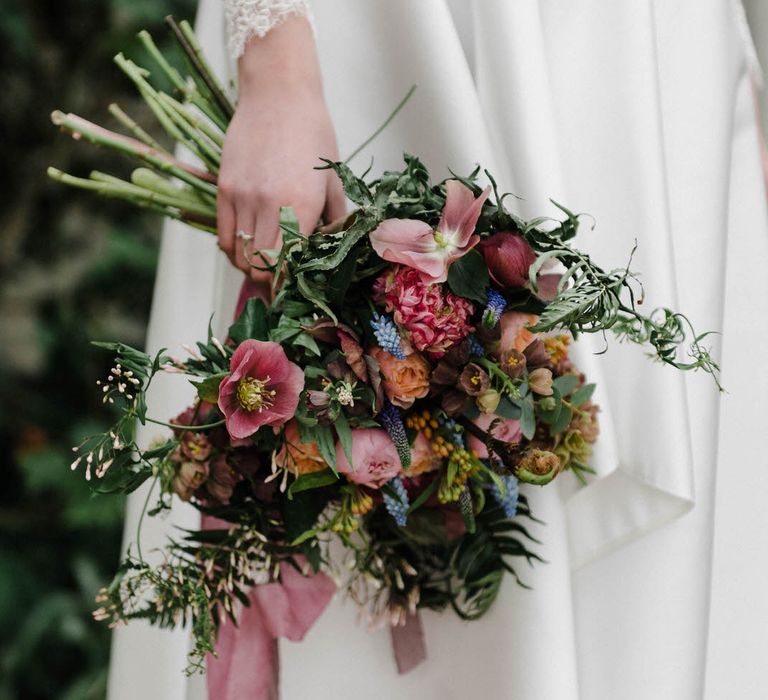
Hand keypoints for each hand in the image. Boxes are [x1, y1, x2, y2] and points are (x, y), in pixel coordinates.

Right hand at [217, 17, 345, 282]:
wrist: (279, 93)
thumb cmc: (314, 135)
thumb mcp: (332, 181)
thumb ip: (331, 222)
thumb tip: (327, 255)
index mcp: (302, 208)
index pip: (288, 268)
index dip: (289, 289)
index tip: (294, 297)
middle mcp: (269, 206)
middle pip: (261, 270)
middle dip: (271, 286)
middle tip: (281, 288)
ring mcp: (242, 198)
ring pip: (240, 257)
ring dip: (252, 271)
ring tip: (265, 270)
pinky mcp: (225, 188)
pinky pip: (225, 237)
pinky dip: (235, 252)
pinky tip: (248, 251)